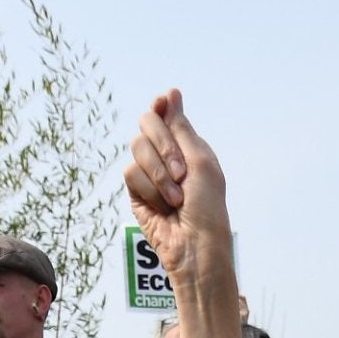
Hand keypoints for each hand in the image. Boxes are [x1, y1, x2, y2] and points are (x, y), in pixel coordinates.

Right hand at [122, 90, 230, 289]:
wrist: (195, 244)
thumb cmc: (207, 206)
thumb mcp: (200, 161)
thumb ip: (181, 128)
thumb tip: (170, 93)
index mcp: (186, 145)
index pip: (164, 113)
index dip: (160, 108)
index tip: (162, 104)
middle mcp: (166, 155)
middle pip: (146, 123)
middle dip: (163, 145)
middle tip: (181, 171)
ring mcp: (149, 172)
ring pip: (137, 148)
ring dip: (159, 174)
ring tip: (176, 199)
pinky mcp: (135, 190)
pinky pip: (131, 172)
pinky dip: (150, 189)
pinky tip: (162, 207)